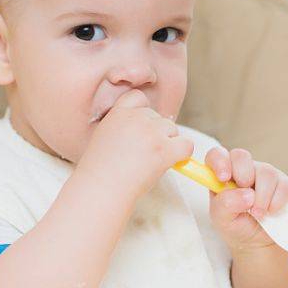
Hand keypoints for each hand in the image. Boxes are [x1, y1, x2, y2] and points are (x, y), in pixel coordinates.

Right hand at [77, 89, 193, 202]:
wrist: (100, 189)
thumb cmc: (100, 171)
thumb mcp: (104, 137)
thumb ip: (125, 127)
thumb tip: (151, 130)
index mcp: (118, 113)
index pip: (139, 97)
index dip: (144, 114)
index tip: (140, 131)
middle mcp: (136, 118)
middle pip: (160, 118)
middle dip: (157, 134)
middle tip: (143, 156)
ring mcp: (151, 133)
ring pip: (174, 130)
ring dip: (168, 145)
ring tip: (150, 163)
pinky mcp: (164, 149)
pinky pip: (187, 145)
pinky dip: (182, 155)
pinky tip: (170, 164)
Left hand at [204, 147, 287, 251]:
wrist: (258, 241)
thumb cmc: (236, 225)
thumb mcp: (222, 220)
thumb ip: (225, 205)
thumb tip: (246, 195)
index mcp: (222, 175)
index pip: (216, 155)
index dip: (219, 161)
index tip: (224, 178)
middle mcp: (242, 169)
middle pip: (241, 155)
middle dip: (243, 175)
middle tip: (245, 198)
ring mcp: (263, 174)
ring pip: (266, 172)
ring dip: (262, 197)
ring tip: (258, 214)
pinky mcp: (282, 183)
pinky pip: (283, 186)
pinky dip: (276, 203)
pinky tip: (271, 212)